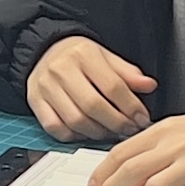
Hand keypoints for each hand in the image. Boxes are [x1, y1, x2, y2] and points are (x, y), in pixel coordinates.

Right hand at [26, 35, 155, 139]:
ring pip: (75, 120)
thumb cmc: (78, 56)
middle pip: (93, 106)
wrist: (45, 50)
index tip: (142, 118)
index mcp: (83, 54)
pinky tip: (86, 132)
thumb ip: (127, 73)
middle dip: (116, 123)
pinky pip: (55, 128)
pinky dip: (73, 136)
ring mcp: (45, 87)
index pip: (112, 86)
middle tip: (129, 129)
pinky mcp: (35, 101)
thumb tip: (149, 86)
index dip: (131, 106)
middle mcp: (61, 69)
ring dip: (97, 132)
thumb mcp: (106, 56)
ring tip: (110, 131)